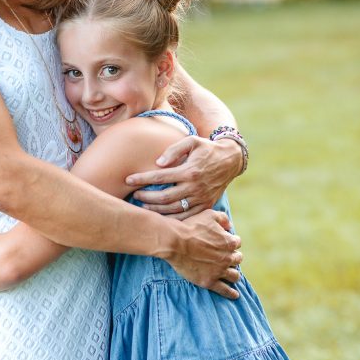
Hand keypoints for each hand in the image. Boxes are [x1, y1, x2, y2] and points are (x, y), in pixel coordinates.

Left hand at [126, 135, 243, 217]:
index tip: (128, 180)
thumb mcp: (192, 141)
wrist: (230, 160)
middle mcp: (195, 187)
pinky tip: (159, 215)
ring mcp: (201, 198)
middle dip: (145, 197)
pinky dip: (171, 218)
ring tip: (143, 205)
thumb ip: (174, 150)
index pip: (160, 177)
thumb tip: (158, 163)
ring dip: (155, 209)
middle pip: (164, 197)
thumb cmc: (206, 148)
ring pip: (173, 210)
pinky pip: (186, 217)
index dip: (142, 179)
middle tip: (133, 194)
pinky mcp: (206, 206)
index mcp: (190, 171)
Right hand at [165, 209, 241, 299]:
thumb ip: (223, 219)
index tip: (224, 243)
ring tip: (230, 275)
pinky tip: (234, 295)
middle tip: (225, 258)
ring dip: (233, 274)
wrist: (175, 242)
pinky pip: (225, 290)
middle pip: (237, 259)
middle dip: (233, 257)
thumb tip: (230, 226)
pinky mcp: (209, 281)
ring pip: (234, 276)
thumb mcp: (209, 214)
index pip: (236, 243)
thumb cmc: (191, 226)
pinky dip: (231, 293)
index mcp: (229, 242)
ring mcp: (219, 271)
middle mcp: (227, 258)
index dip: (230, 242)